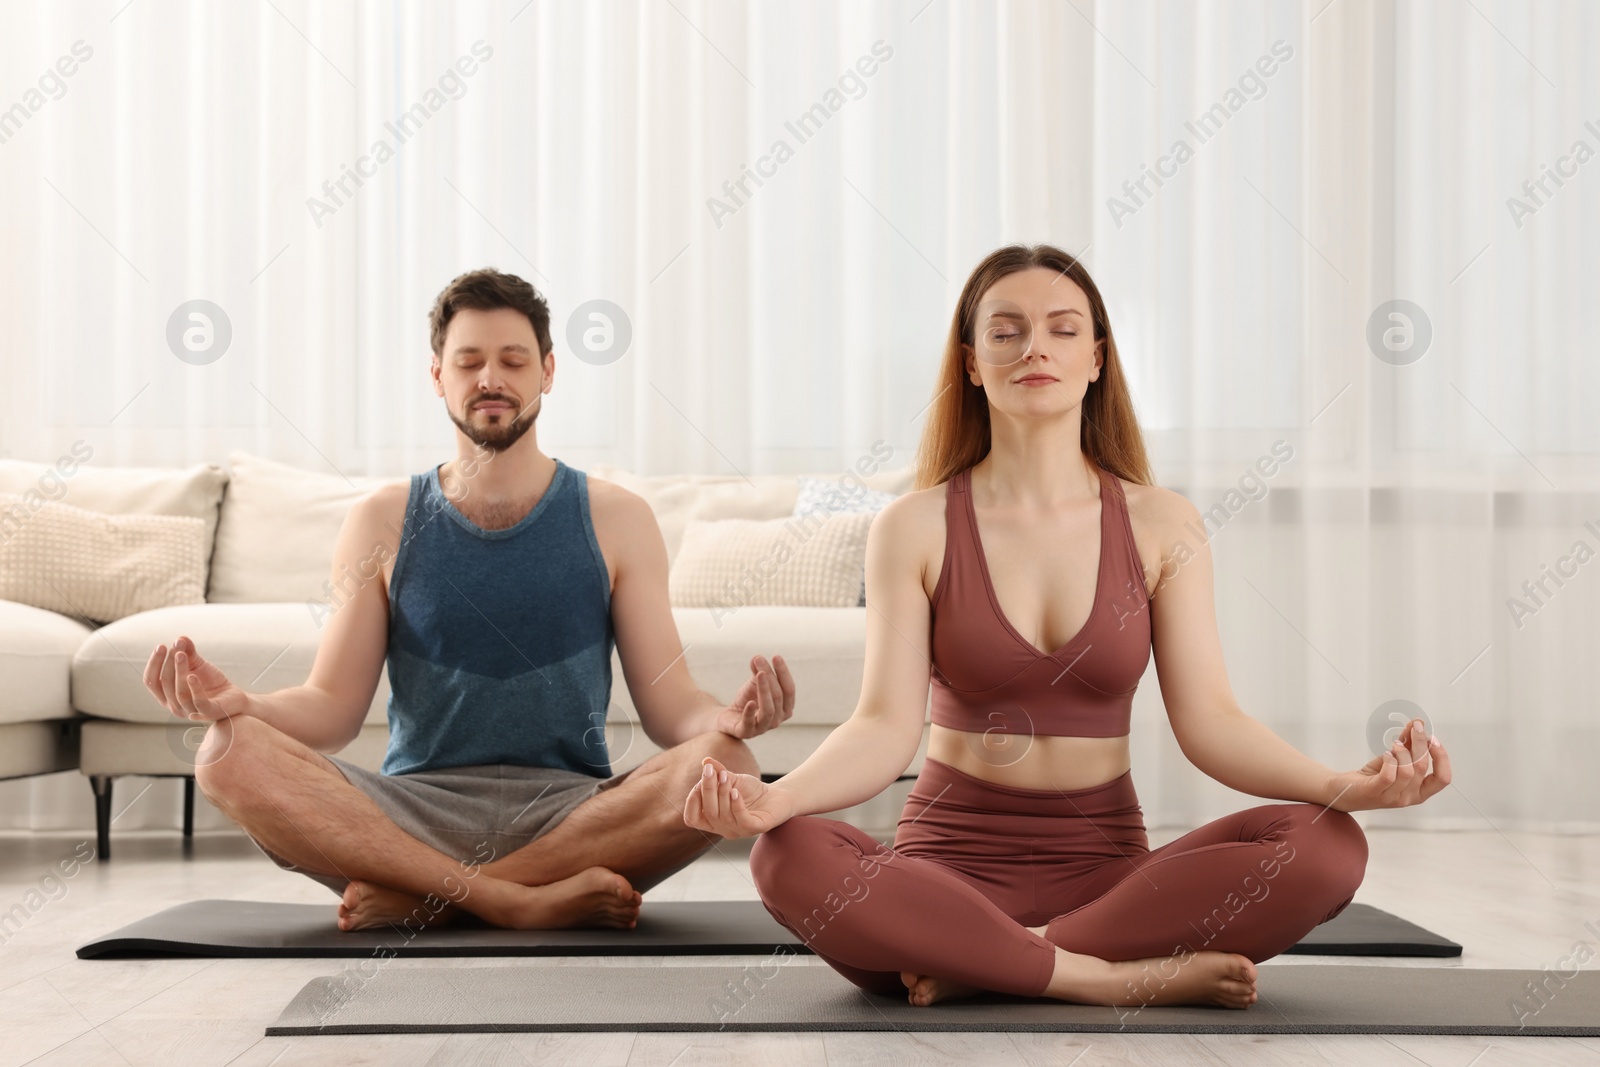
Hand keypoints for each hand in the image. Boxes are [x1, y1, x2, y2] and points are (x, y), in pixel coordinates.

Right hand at [143, 635, 251, 721]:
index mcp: (166, 696)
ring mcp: (191, 711)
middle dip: (169, 662)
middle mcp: (174, 706)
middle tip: (177, 645)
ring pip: (180, 692)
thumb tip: (181, 638)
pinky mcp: (209, 712)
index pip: (151, 681)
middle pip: (165, 683)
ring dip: (179, 671)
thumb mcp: (198, 665)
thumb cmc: (210, 682)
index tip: (161, 646)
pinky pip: (199, 701)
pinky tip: (193, 675)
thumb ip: (188, 653)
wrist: (233, 696)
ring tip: (182, 654)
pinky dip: (195, 688)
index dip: (154, 664)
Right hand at [683, 755, 795, 838]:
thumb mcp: (731, 780)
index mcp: (713, 821)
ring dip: (722, 793)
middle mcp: (724, 829)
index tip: (702, 778)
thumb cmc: (751, 791)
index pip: (692, 818)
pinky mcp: (755, 828)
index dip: (692, 799)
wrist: (777, 796)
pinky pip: (742, 819)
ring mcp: (739, 831)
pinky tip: (736, 791)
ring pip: (723, 815)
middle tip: (710, 771)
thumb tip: (706, 761)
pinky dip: (736, 804)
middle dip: (707, 789)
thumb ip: (718, 773)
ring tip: (725, 776)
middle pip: (708, 812)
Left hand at [715, 654, 794, 738]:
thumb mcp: (754, 683)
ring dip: (764, 690)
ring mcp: (763, 728)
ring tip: (759, 674)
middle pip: (778, 697)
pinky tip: (750, 702)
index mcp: (785, 708)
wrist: (729, 717)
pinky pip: (750, 723)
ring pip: (768, 710)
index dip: (783, 673)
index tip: (775, 656)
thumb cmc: (748, 699)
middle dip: (770, 676)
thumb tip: (757, 658)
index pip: (789, 690)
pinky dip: (750, 712)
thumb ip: (758, 671)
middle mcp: (778, 720)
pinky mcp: (746, 733)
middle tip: (758, 660)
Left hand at [1326, 718, 1450, 812]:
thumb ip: (1408, 744)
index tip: (1433, 738)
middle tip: (1415, 727)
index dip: (1442, 757)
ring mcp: (1392, 797)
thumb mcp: (1396, 760)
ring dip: (1402, 751)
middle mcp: (1410, 797)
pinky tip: (1386, 754)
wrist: (1346, 791)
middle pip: (1422, 767)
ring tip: (1395, 744)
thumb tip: (1418, 723)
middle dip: (1420, 742)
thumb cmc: (1374, 776)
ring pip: (1407, 771)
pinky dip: (1390, 760)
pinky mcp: (1375, 792)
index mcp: (1420, 791)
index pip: (1442, 779)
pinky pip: (1389, 776)